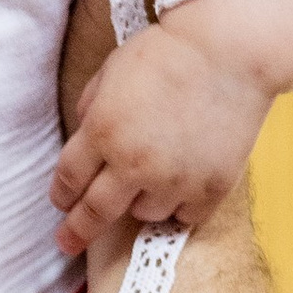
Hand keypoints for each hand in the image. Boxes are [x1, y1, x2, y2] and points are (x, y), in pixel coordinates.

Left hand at [48, 25, 271, 252]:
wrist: (231, 49)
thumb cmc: (169, 52)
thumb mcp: (112, 70)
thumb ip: (92, 108)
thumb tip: (86, 135)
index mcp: (103, 131)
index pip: (69, 178)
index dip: (61, 195)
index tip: (61, 205)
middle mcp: (134, 163)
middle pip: (96, 212)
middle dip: (77, 231)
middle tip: (67, 242)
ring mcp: (175, 179)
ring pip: (144, 215)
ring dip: (139, 202)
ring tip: (152, 177)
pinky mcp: (211, 187)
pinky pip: (185, 216)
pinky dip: (179, 206)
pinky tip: (180, 187)